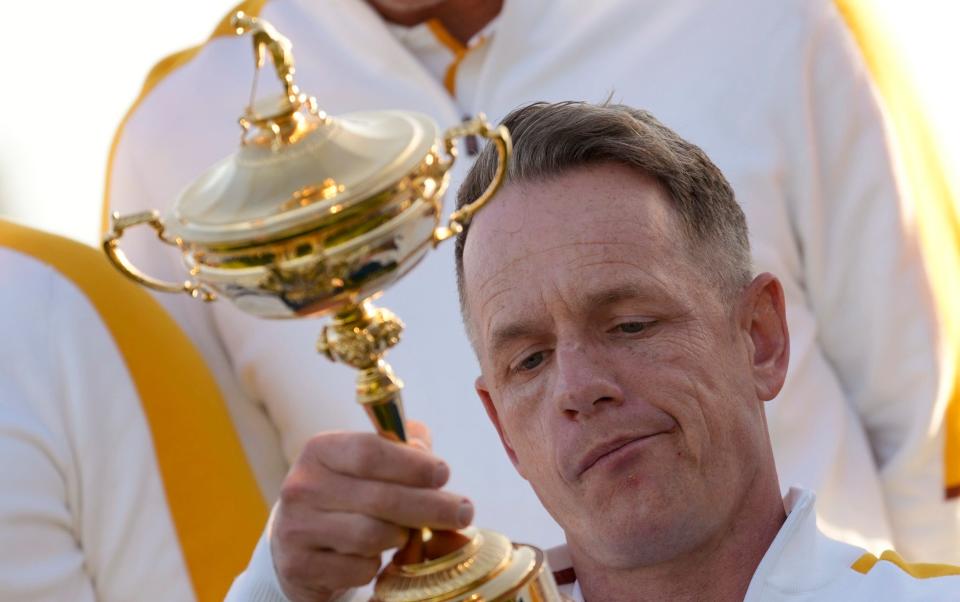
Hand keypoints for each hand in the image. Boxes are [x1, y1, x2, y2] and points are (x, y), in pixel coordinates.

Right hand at [271, 421, 473, 600]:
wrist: (298, 539)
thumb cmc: (348, 492)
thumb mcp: (369, 462)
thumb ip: (404, 448)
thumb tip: (429, 457)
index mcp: (321, 450)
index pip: (370, 452)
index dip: (413, 465)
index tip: (444, 474)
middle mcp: (302, 485)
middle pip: (380, 498)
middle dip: (430, 506)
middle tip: (464, 513)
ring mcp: (297, 527)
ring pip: (372, 536)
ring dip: (400, 537)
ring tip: (407, 533)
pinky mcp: (300, 565)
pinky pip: (358, 569)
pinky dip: (375, 565)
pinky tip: (375, 556)